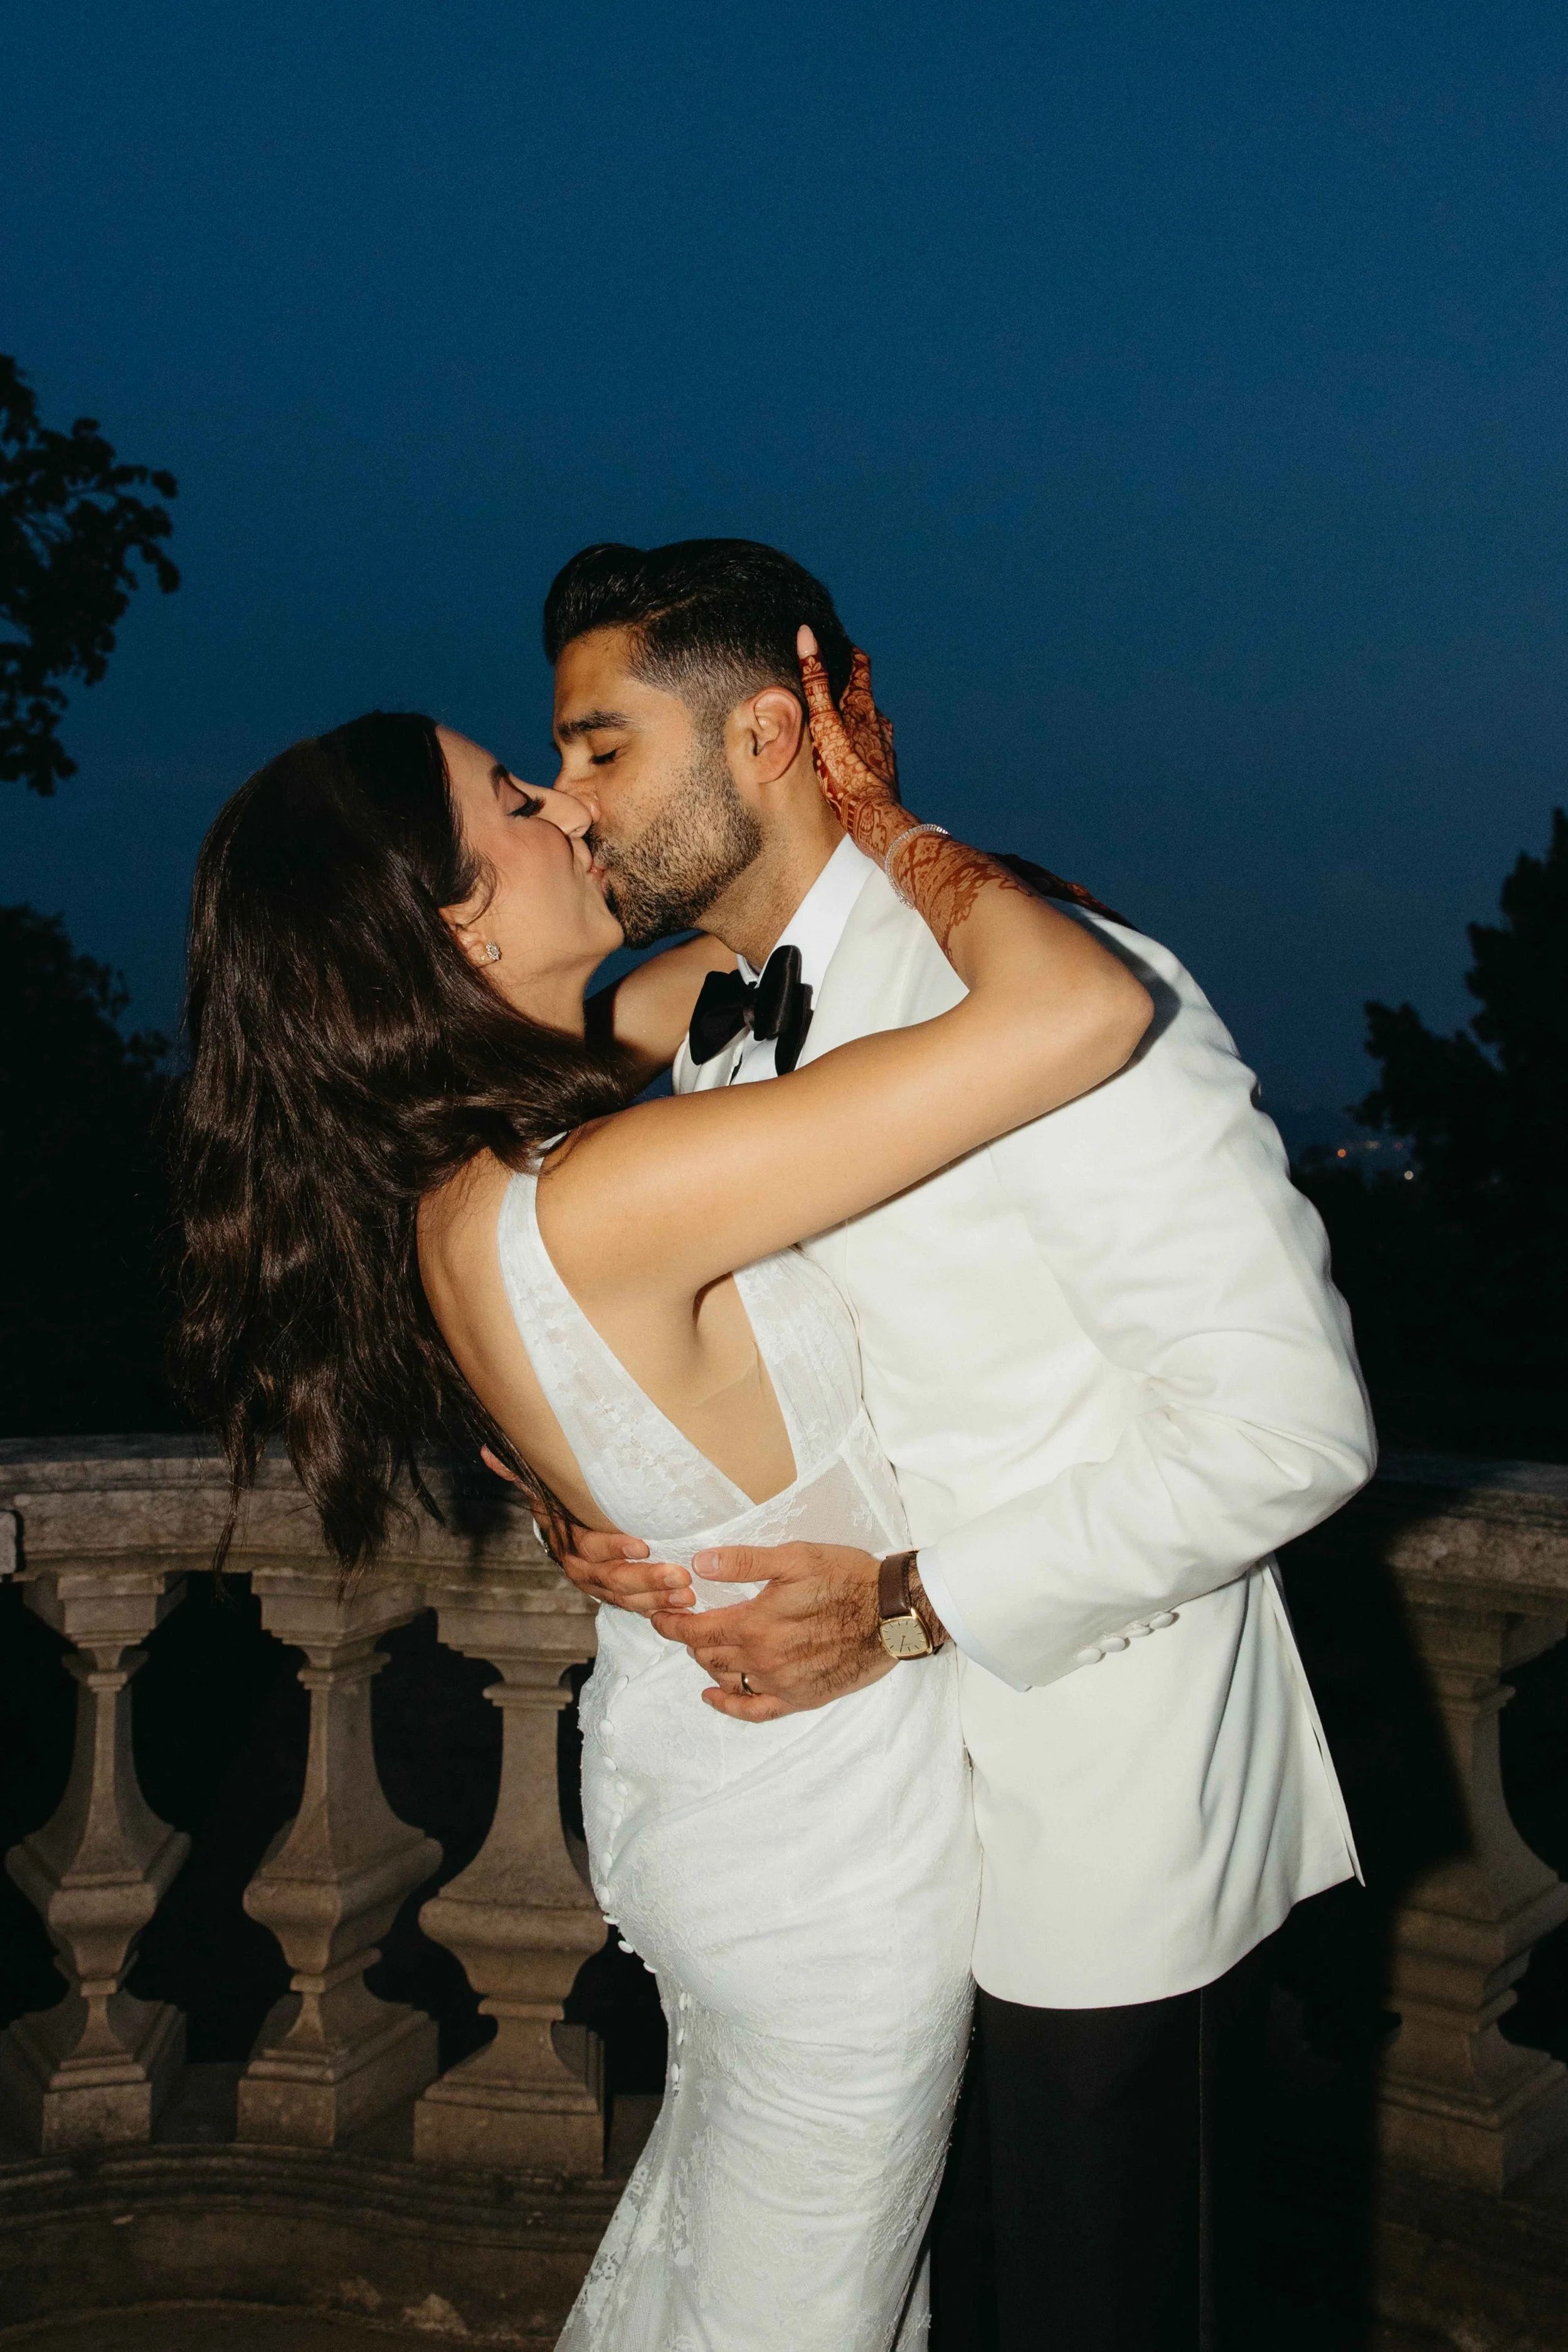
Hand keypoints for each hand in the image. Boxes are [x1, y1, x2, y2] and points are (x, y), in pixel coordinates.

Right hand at [479, 1450, 693, 1615]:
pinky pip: (634, 1608)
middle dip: (645, 1579)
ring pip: (625, 1598)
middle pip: (611, 1579)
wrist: (560, 1529)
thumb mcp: (540, 1485)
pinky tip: (681, 1609)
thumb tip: (488, 1451)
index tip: (642, 1545)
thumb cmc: (559, 1501)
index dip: (613, 1547)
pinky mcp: (614, 1595)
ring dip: (656, 1599)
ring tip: (685, 1595)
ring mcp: (598, 1586)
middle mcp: (580, 1568)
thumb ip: (518, 1470)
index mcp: (566, 1542)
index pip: (589, 1547)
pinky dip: (657, 1610)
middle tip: (678, 1576)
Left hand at [650, 1540, 891, 1721]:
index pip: (697, 1631)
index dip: (672, 1624)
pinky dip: (730, 1706)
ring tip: (704, 1647)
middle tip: (684, 1624)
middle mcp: (763, 1661)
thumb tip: (699, 1563)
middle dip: (690, 1640)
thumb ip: (744, 1562)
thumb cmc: (847, 1579)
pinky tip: (715, 1696)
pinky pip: (755, 1711)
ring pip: (727, 1680)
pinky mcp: (800, 1699)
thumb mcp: (795, 1558)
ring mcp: (781, 1684)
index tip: (658, 1616)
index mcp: (756, 1625)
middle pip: (707, 1656)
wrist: (893, 1614)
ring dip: (709, 1664)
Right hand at [797, 628, 902, 857]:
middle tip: (828, 682)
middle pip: (864, 695)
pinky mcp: (885, 769)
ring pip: (869, 722)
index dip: (849, 652)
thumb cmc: (844, 772)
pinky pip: (872, 747)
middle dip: (847, 686)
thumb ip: (815, 682)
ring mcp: (884, 747)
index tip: (836, 644)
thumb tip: (807, 635)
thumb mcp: (823, 724)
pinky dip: (859, 742)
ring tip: (835, 720)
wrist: (872, 818)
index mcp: (863, 708)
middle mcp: (879, 723)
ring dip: (854, 717)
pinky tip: (850, 755)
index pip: (861, 667)